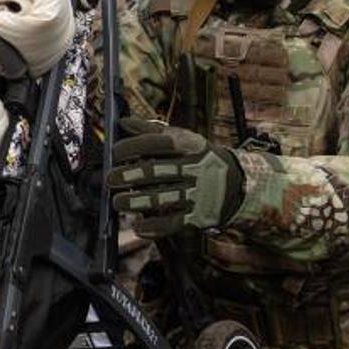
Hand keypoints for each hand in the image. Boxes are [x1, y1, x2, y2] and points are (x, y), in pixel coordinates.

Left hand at [107, 117, 244, 237]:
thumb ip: (151, 131)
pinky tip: (138, 226)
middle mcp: (193, 168)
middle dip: (127, 176)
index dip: (132, 147)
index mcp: (189, 146)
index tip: (115, 153)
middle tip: (110, 179)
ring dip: (134, 202)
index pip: (157, 143)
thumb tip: (123, 122)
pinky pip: (172, 223)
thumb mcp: (182, 139)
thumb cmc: (198, 158)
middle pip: (155, 172)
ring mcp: (196, 193)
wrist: (237, 183)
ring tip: (118, 202)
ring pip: (160, 199)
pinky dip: (153, 227)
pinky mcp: (197, 215)